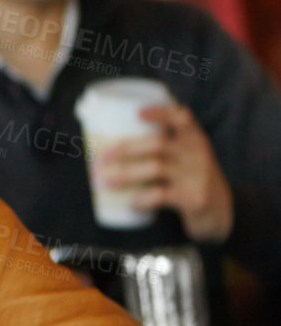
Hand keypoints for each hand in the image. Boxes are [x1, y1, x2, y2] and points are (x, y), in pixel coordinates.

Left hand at [99, 104, 232, 242]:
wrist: (222, 212)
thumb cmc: (192, 180)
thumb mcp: (188, 159)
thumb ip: (164, 149)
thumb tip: (111, 147)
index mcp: (194, 139)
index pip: (182, 118)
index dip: (161, 112)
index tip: (138, 112)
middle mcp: (197, 153)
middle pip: (158, 144)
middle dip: (127, 149)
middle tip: (102, 157)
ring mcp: (196, 175)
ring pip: (156, 168)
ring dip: (126, 174)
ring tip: (105, 182)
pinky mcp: (194, 198)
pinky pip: (162, 195)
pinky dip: (143, 198)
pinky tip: (131, 202)